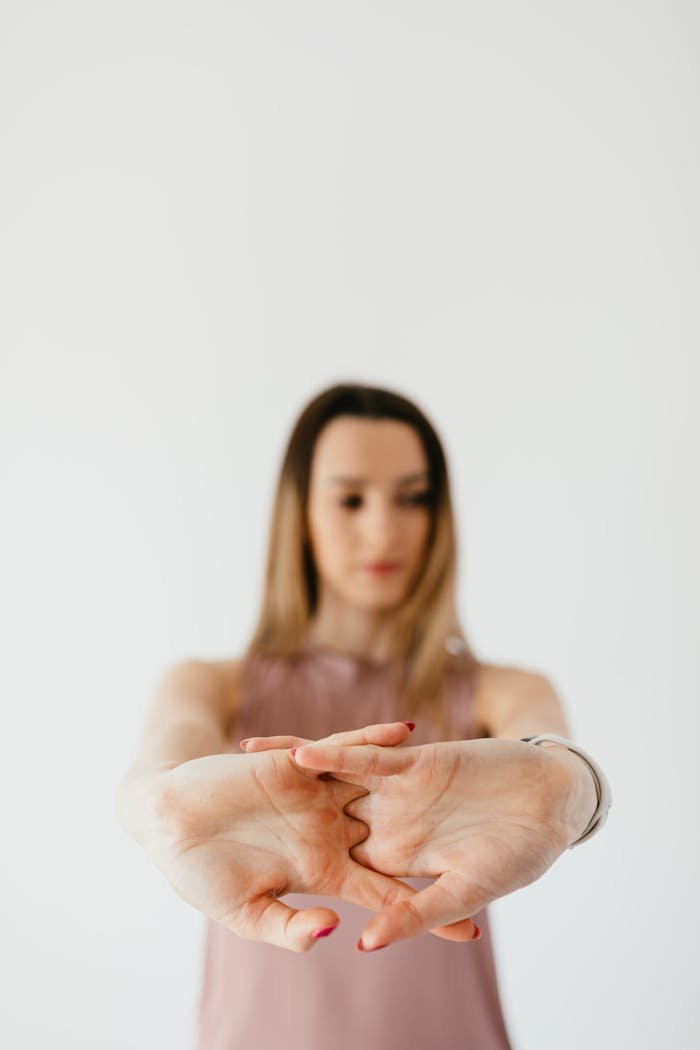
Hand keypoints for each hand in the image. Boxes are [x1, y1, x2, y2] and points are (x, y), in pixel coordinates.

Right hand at [121, 723, 465, 952]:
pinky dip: (373, 739)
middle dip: (441, 841)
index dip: (425, 909)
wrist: (165, 821)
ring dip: (419, 780)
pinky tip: (407, 730)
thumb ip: (289, 927)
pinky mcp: (300, 764)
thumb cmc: (197, 874)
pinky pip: (345, 748)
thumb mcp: (245, 914)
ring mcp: (318, 795)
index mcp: (322, 871)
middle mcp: (329, 831)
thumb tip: (336, 931)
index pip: (386, 891)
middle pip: (397, 836)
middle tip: (493, 843)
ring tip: (468, 772)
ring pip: (380, 787)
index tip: (471, 928)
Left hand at [245, 730, 581, 948]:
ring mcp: (397, 792)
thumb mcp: (466, 891)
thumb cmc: (521, 855)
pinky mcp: (412, 761)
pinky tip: (293, 752)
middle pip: (320, 819)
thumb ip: (415, 915)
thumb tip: (363, 945)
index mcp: (397, 864)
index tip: (242, 881)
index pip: (337, 874)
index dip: (292, 875)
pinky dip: (331, 754)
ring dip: (289, 774)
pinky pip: (363, 756)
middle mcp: (388, 826)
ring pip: (332, 780)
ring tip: (238, 765)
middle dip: (275, 813)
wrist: (554, 801)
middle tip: (220, 812)